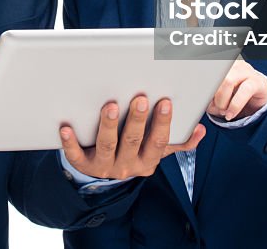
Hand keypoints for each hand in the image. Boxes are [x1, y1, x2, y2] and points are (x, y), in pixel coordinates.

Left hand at [59, 95, 205, 178]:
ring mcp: (104, 166)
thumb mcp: (156, 149)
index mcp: (147, 161)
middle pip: (133, 141)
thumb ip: (179, 141)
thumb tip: (200, 130)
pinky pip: (75, 155)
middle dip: (137, 119)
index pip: (158, 142)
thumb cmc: (134, 149)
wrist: (103, 169)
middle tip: (139, 97)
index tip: (165, 101)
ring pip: (107, 145)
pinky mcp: (82, 164)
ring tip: (110, 106)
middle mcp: (127, 166)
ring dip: (109, 125)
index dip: (163, 123)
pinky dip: (70, 142)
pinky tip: (66, 127)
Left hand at [207, 58, 266, 120]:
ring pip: (228, 80)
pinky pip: (245, 91)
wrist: (258, 101)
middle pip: (215, 75)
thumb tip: (202, 103)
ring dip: (222, 101)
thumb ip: (208, 99)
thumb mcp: (217, 99)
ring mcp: (246, 71)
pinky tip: (230, 114)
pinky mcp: (258, 81)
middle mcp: (232, 65)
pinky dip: (235, 105)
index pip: (205, 70)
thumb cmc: (235, 97)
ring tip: (224, 112)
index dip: (201, 87)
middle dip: (212, 96)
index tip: (199, 100)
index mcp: (220, 66)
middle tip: (214, 109)